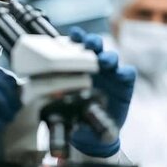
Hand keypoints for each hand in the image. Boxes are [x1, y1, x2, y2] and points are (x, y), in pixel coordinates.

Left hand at [68, 27, 135, 157]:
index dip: (77, 37)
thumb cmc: (75, 111)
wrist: (90, 133)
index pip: (78, 45)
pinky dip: (125, 72)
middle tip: (90, 44)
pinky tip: (122, 73)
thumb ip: (56, 89)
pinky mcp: (124, 84)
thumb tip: (38, 87)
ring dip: (108, 57)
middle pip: (96, 46)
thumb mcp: (62, 99)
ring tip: (104, 61)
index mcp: (78, 64)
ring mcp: (110, 72)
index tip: (74, 34)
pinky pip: (127, 74)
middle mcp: (95, 64)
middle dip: (93, 42)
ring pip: (111, 57)